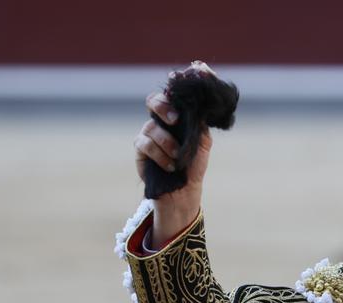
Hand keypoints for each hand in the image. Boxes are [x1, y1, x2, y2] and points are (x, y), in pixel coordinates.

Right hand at [134, 70, 212, 247]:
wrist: (184, 191)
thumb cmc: (194, 164)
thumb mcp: (202, 140)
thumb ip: (200, 118)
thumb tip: (201, 100)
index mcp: (178, 114)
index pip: (175, 93)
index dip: (182, 81)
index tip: (193, 72)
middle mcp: (161, 120)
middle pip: (154, 100)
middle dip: (164, 106)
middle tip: (176, 119)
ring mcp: (149, 133)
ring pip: (152, 125)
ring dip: (167, 142)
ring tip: (178, 156)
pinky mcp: (141, 149)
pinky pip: (145, 143)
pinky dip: (159, 154)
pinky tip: (170, 165)